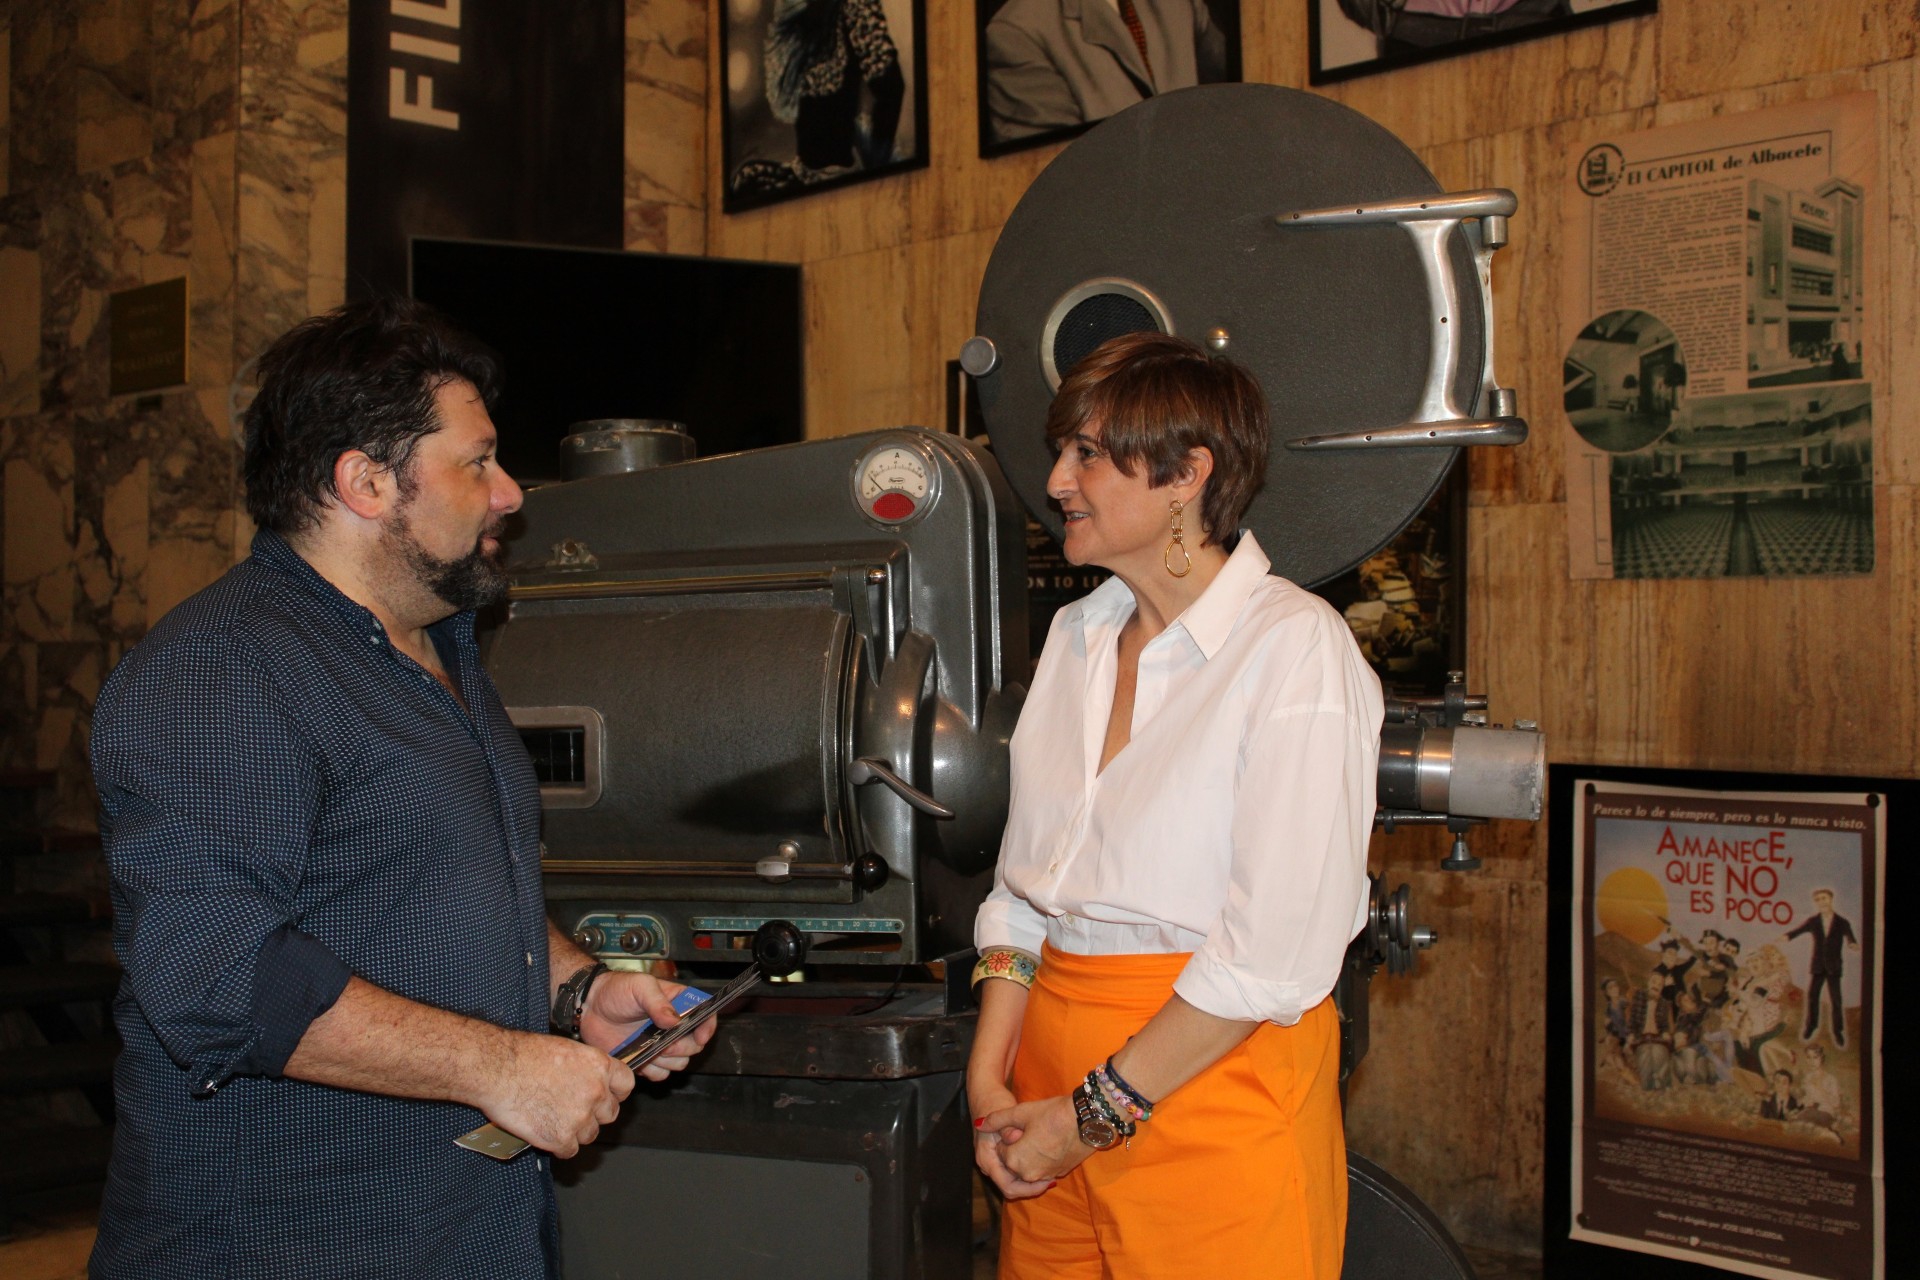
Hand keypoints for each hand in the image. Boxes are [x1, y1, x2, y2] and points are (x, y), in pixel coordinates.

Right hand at [477, 1030, 633, 1157]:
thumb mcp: (566, 1049)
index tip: (606, 1096)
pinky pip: (569, 1151)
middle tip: (573, 1110)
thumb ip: (585, 1068)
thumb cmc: (524, 1054)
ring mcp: (580, 1117)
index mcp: (600, 1067)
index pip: (626, 1086)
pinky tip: (546, 1135)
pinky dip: (558, 1146)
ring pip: (590, 1134)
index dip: (615, 1093)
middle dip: (594, 1114)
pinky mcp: (560, 1138)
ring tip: (554, 1120)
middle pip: (609, 1114)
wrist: (497, 1068)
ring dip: (576, 1131)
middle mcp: (596, 1092)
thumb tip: (590, 1079)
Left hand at [580, 970, 718, 1080]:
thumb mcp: (639, 986)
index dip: (707, 1027)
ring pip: (679, 1063)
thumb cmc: (615, 990)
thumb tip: (674, 1021)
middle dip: (682, 1047)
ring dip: (668, 1060)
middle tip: (665, 1042)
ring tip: (650, 1048)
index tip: (700, 1036)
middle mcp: (673, 1025)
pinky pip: (660, 1074)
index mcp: (677, 1002)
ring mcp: (660, 1044)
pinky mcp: (646, 1059)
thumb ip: (658, 1002)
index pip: (705, 1014)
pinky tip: (641, 1057)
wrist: (590, 1007)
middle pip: (694, 1045)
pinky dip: (653, 1070)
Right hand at [969, 1085, 1053, 1199]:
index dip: (1027, 1188)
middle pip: (1010, 1187)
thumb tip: (1015, 1138)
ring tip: (1050, 1175)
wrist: (985, 1095)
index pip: (1006, 1185)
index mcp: (986, 1157)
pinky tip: (1043, 1166)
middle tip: (1051, 1181)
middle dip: (1030, 1187)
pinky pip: (1014, 1173)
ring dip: (1030, 1181)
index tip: (1045, 1182)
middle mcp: (988, 1164)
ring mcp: (994, 1161)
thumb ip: (1008, 1128)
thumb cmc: (995, 1102)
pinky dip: (1028, 1172)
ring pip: (1013, 1182)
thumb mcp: (1003, 1112)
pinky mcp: (1001, 1158)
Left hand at [977, 1095, 1094, 1184]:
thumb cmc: (1052, 1113)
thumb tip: (979, 1124)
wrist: (1088, 1120)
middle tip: (1028, 1129)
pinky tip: (1049, 1142)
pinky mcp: (1060, 1173)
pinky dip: (1041, 1160)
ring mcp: (1046, 1176)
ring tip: (1038, 1135)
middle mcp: (1028, 1174)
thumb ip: (997, 1120)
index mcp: (1015, 1160)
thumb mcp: (1021, 1112)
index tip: (1019, 1124)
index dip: (1007, 1137)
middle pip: (1013, 1163)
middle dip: (1016, 1149)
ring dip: (1028, 1156)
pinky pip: (1043, 1171)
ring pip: (1028, 1169)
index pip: (1001, 1152)